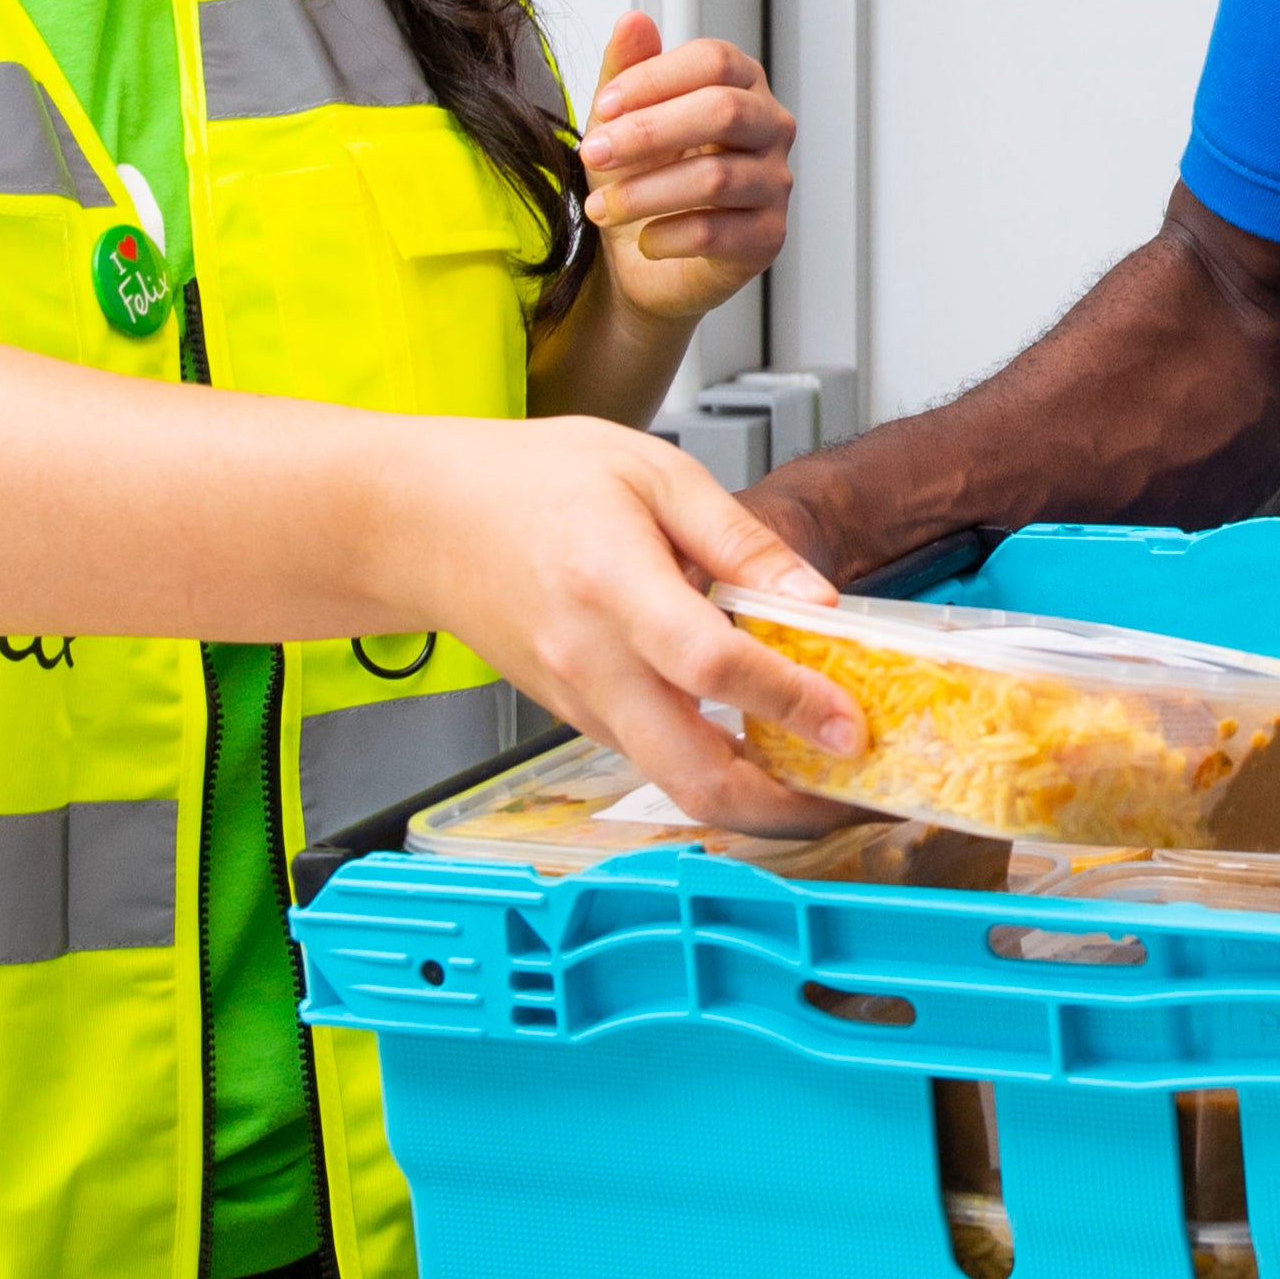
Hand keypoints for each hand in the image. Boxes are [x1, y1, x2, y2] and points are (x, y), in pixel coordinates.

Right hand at [394, 414, 870, 829]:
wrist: (422, 522)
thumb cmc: (528, 483)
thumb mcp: (653, 473)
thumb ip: (741, 538)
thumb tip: (816, 600)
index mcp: (611, 583)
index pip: (711, 663)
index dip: (790, 699)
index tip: (851, 721)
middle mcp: (592, 662)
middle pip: (695, 771)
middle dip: (788, 805)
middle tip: (857, 794)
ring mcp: (580, 703)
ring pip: (677, 783)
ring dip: (759, 800)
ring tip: (830, 781)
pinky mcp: (578, 719)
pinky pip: (656, 760)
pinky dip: (718, 771)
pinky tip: (766, 749)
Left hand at [574, 16, 790, 328]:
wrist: (640, 251)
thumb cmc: (639, 174)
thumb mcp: (620, 118)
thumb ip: (626, 70)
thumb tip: (632, 20)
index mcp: (741, 85)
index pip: (714, 60)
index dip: (656, 78)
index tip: (604, 105)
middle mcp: (769, 127)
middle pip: (725, 112)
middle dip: (648, 133)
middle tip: (594, 153)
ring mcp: (774, 183)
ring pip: (716, 178)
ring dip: (644, 193)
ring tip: (600, 207)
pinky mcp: (767, 237)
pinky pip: (717, 233)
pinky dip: (667, 236)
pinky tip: (643, 241)